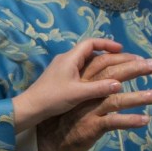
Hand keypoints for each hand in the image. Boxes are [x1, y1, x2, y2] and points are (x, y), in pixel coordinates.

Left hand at [12, 38, 130, 132]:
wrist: (30, 107)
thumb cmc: (53, 98)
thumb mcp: (78, 93)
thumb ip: (99, 88)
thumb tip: (119, 84)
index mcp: (70, 58)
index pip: (91, 43)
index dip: (107, 44)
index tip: (121, 49)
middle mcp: (65, 59)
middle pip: (88, 51)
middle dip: (105, 54)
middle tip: (120, 60)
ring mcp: (61, 68)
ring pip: (83, 61)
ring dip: (98, 64)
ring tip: (112, 71)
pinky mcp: (59, 77)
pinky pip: (78, 69)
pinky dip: (90, 72)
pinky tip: (96, 83)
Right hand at [35, 48, 151, 150]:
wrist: (49, 138)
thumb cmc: (66, 115)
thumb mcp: (77, 95)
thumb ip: (92, 85)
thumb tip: (111, 76)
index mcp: (83, 81)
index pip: (104, 62)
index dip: (123, 58)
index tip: (141, 58)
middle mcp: (87, 92)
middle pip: (114, 75)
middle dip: (136, 68)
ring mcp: (90, 109)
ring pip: (118, 99)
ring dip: (140, 96)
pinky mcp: (92, 126)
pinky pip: (114, 122)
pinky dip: (130, 120)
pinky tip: (145, 120)